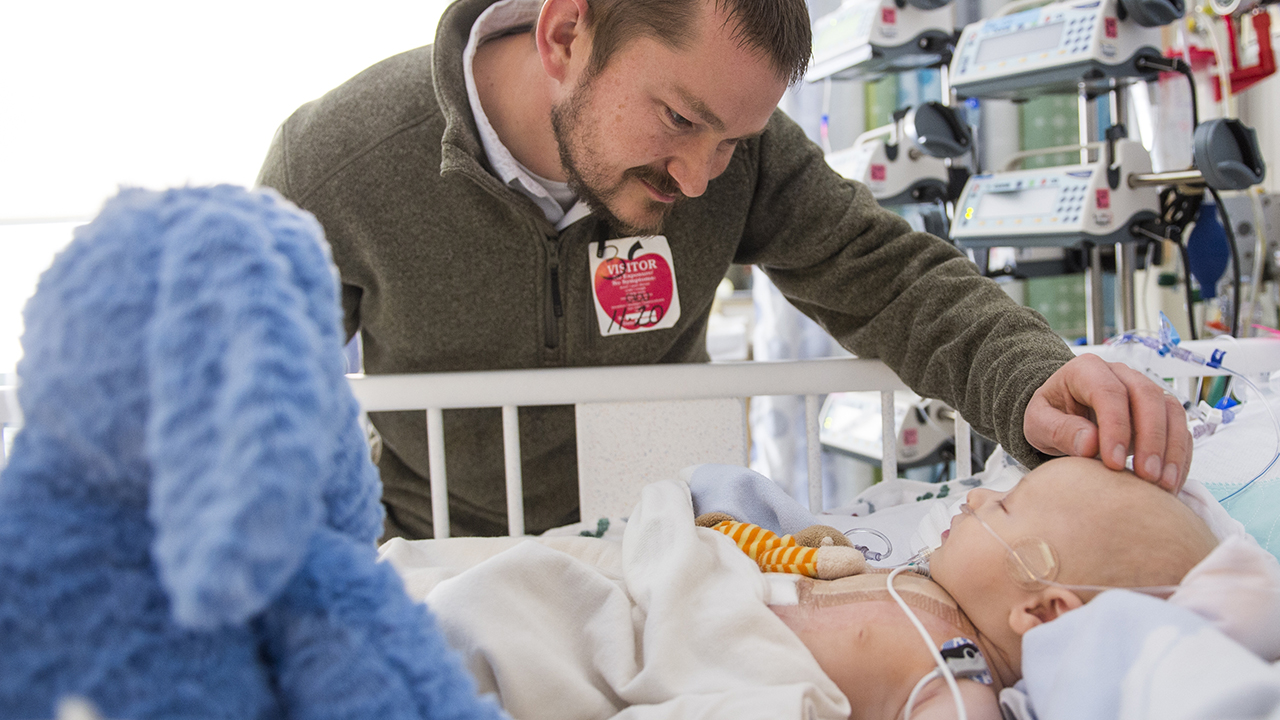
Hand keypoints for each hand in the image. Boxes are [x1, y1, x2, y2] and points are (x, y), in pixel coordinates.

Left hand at [1023, 353, 1191, 491]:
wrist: (1062, 413)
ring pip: (1171, 410)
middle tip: (1146, 475)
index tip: (1114, 462)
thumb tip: (1090, 443)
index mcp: (1086, 369)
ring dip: (1171, 448)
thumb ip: (1060, 430)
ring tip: (1162, 484)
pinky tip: (1170, 481)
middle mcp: (1121, 374)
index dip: (1116, 427)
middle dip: (1151, 439)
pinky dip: (1179, 455)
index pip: (1108, 392)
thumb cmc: (1050, 414)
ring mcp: (1144, 390)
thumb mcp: (1039, 423)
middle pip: (1147, 397)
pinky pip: (1180, 427)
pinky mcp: (1160, 411)